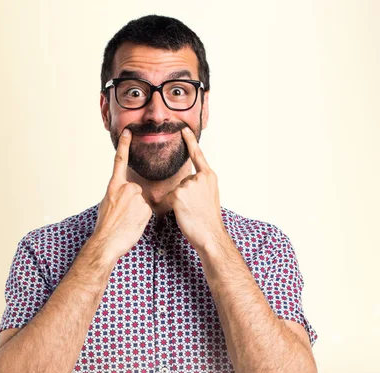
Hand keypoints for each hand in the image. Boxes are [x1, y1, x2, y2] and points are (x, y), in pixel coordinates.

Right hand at [92, 128, 152, 261]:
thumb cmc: (105, 226)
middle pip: (136, 190)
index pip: (120, 161)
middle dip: (133, 202)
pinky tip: (133, 224)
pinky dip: (142, 218)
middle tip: (123, 215)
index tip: (129, 132)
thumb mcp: (106, 203)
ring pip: (142, 202)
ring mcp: (136, 197)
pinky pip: (148, 211)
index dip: (124, 145)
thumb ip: (116, 193)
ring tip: (127, 221)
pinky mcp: (146, 208)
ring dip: (137, 211)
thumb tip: (122, 193)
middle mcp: (126, 188)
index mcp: (113, 186)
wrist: (107, 241)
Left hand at [164, 127, 226, 251]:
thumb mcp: (210, 197)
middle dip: (183, 195)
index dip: (190, 142)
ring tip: (191, 213)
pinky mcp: (178, 194)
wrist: (211, 235)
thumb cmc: (209, 221)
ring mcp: (189, 185)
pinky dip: (170, 208)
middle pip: (182, 181)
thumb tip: (188, 185)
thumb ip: (200, 185)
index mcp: (209, 177)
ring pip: (175, 191)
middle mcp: (200, 177)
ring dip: (178, 203)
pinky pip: (167, 199)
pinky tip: (182, 214)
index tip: (183, 129)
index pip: (197, 155)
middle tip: (195, 209)